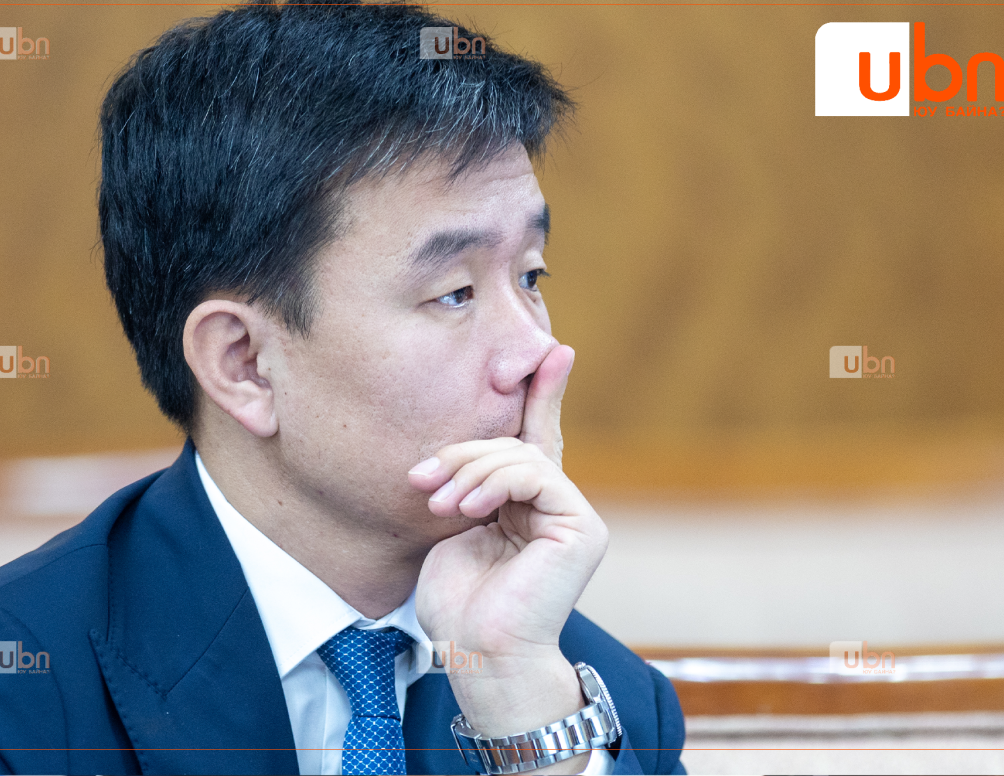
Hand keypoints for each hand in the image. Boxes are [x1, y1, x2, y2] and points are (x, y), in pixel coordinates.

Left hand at [408, 344, 608, 748]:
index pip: (536, 436)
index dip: (543, 393)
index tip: (552, 351)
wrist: (479, 653)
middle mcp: (558, 505)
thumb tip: (463, 455)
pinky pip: (537, 474)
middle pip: (517, 443)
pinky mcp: (581, 526)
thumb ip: (472, 485)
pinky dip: (495, 482)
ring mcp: (574, 515)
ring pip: (522, 455)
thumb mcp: (456, 527)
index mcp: (530, 504)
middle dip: (464, 452)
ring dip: (471, 470)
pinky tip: (466, 505)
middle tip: (422, 477)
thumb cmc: (461, 602)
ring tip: (438, 500)